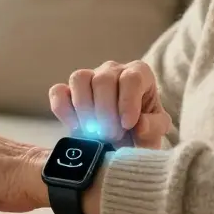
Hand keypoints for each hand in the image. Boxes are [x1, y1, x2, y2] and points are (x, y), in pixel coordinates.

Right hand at [49, 60, 173, 148]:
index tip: (128, 125)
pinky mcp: (67, 91)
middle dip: (106, 113)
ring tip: (95, 133)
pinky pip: (58, 92)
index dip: (128, 102)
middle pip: (103, 80)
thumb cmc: (141, 133)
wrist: (121, 142)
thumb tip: (139, 125)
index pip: (131, 78)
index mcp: (138, 73)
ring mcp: (88, 78)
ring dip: (85, 110)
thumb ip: (153, 128)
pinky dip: (64, 111)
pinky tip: (76, 128)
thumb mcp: (155, 133)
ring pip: (79, 79)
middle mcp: (112, 70)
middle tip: (112, 136)